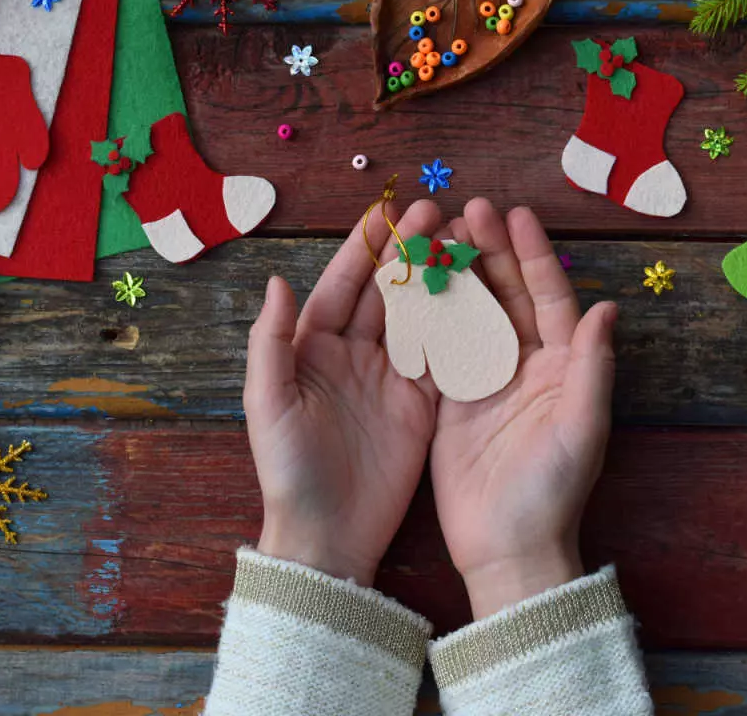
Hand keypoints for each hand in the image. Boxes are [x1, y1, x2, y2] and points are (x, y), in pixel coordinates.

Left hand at [245, 200, 441, 585]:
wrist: (327, 535)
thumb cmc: (288, 471)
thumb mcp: (268, 405)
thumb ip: (270, 343)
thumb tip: (277, 281)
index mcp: (312, 349)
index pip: (340, 286)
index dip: (365, 249)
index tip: (390, 211)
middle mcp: (352, 356)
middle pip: (383, 293)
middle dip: (408, 252)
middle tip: (437, 214)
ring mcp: (388, 379)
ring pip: (416, 317)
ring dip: (436, 281)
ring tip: (461, 242)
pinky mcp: (419, 405)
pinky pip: (441, 358)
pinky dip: (458, 327)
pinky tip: (478, 296)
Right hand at [430, 199, 616, 617]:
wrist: (507, 548)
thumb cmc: (552, 492)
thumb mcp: (582, 429)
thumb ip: (593, 368)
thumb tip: (606, 306)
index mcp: (564, 366)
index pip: (550, 297)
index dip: (533, 255)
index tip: (513, 215)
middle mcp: (527, 366)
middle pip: (509, 295)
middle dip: (489, 252)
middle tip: (466, 211)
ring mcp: (488, 381)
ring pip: (473, 313)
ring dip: (458, 274)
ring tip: (438, 234)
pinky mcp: (453, 402)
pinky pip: (442, 347)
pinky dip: (429, 314)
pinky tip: (413, 283)